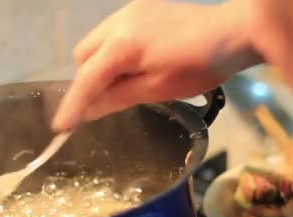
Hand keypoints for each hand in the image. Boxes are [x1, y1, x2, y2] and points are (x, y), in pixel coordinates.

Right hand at [52, 0, 258, 131]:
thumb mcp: (159, 89)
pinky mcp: (140, 7)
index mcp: (122, 46)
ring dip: (100, 64)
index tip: (59, 128)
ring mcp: (128, 11)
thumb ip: (117, 98)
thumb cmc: (199, 66)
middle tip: (110, 98)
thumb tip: (86, 110)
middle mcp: (117, 23)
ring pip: (95, 42)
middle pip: (83, 56)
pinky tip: (139, 61)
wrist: (233, 31)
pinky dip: (115, 50)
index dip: (73, 105)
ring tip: (128, 79)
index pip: (86, 80)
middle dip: (88, 79)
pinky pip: (112, 32)